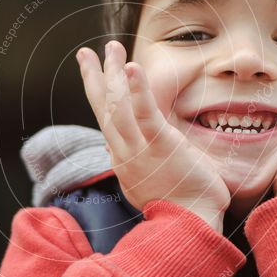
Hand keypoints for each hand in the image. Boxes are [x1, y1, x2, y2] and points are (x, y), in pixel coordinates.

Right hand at [76, 40, 230, 232]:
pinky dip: (137, 88)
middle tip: (86, 52)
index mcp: (123, 160)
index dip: (99, 97)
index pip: (107, 122)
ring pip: (117, 104)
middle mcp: (123, 152)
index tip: (96, 79)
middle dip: (95, 77)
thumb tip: (117, 151)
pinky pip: (144, 112)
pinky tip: (131, 65)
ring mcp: (138, 149)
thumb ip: (133, 164)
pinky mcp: (159, 145)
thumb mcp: (146, 184)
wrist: (190, 228)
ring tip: (109, 47)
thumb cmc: (180, 209)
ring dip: (111, 72)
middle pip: (103, 107)